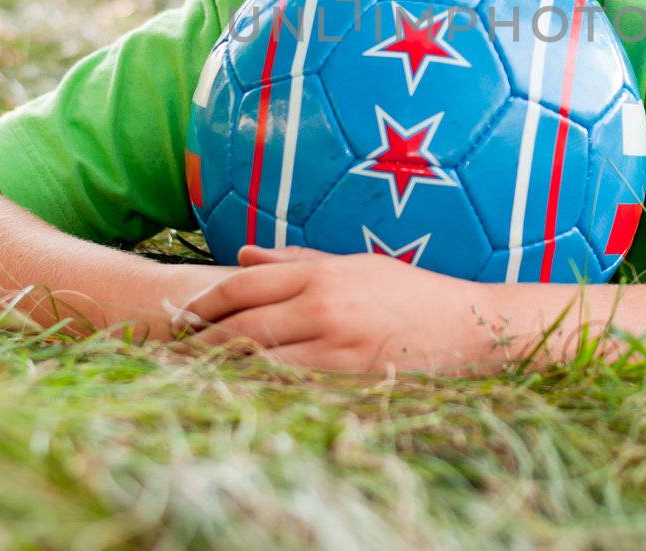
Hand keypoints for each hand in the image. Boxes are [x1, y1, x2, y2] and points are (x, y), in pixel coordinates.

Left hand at [169, 245, 498, 374]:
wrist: (469, 329)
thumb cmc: (412, 295)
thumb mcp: (355, 265)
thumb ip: (297, 262)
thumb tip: (244, 253)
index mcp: (323, 273)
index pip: (244, 284)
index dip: (206, 303)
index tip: (183, 316)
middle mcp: (323, 305)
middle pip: (241, 323)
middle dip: (203, 339)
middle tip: (176, 351)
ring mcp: (334, 344)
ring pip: (258, 358)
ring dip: (223, 368)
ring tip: (198, 375)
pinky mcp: (347, 379)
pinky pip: (288, 386)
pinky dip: (260, 387)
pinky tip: (243, 391)